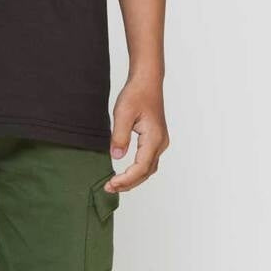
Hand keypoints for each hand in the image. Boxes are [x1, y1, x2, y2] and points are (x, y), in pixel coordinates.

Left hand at [106, 78, 168, 192]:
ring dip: (133, 179)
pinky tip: (125, 173)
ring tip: (115, 184)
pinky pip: (148, 161)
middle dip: (128, 183)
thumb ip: (120, 136)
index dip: (126, 179)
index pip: (141, 168)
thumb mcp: (123, 114)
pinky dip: (137, 171)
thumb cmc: (136, 94)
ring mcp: (160, 142)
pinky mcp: (156, 140)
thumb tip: (117, 157)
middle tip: (109, 188)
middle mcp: (161, 143)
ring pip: (148, 169)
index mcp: (154, 138)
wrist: (147, 82)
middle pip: (146, 172)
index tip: (111, 184)